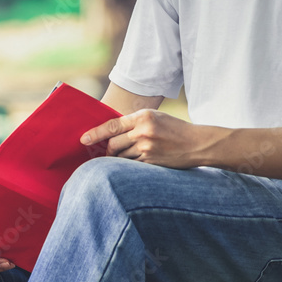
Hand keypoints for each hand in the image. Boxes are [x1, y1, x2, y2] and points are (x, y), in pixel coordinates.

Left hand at [81, 109, 215, 168]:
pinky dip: (129, 165)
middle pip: (113, 144)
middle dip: (108, 149)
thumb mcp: (155, 117)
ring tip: (130, 155)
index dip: (95, 133)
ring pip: (120, 156)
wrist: (197, 143)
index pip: (112, 125)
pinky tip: (137, 161)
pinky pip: (131, 165)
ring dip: (119, 158)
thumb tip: (109, 131)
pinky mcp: (151, 162)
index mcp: (144, 117)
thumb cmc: (174, 129)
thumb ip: (133, 122)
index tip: (83, 139)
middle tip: (109, 151)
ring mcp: (147, 148)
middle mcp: (144, 131)